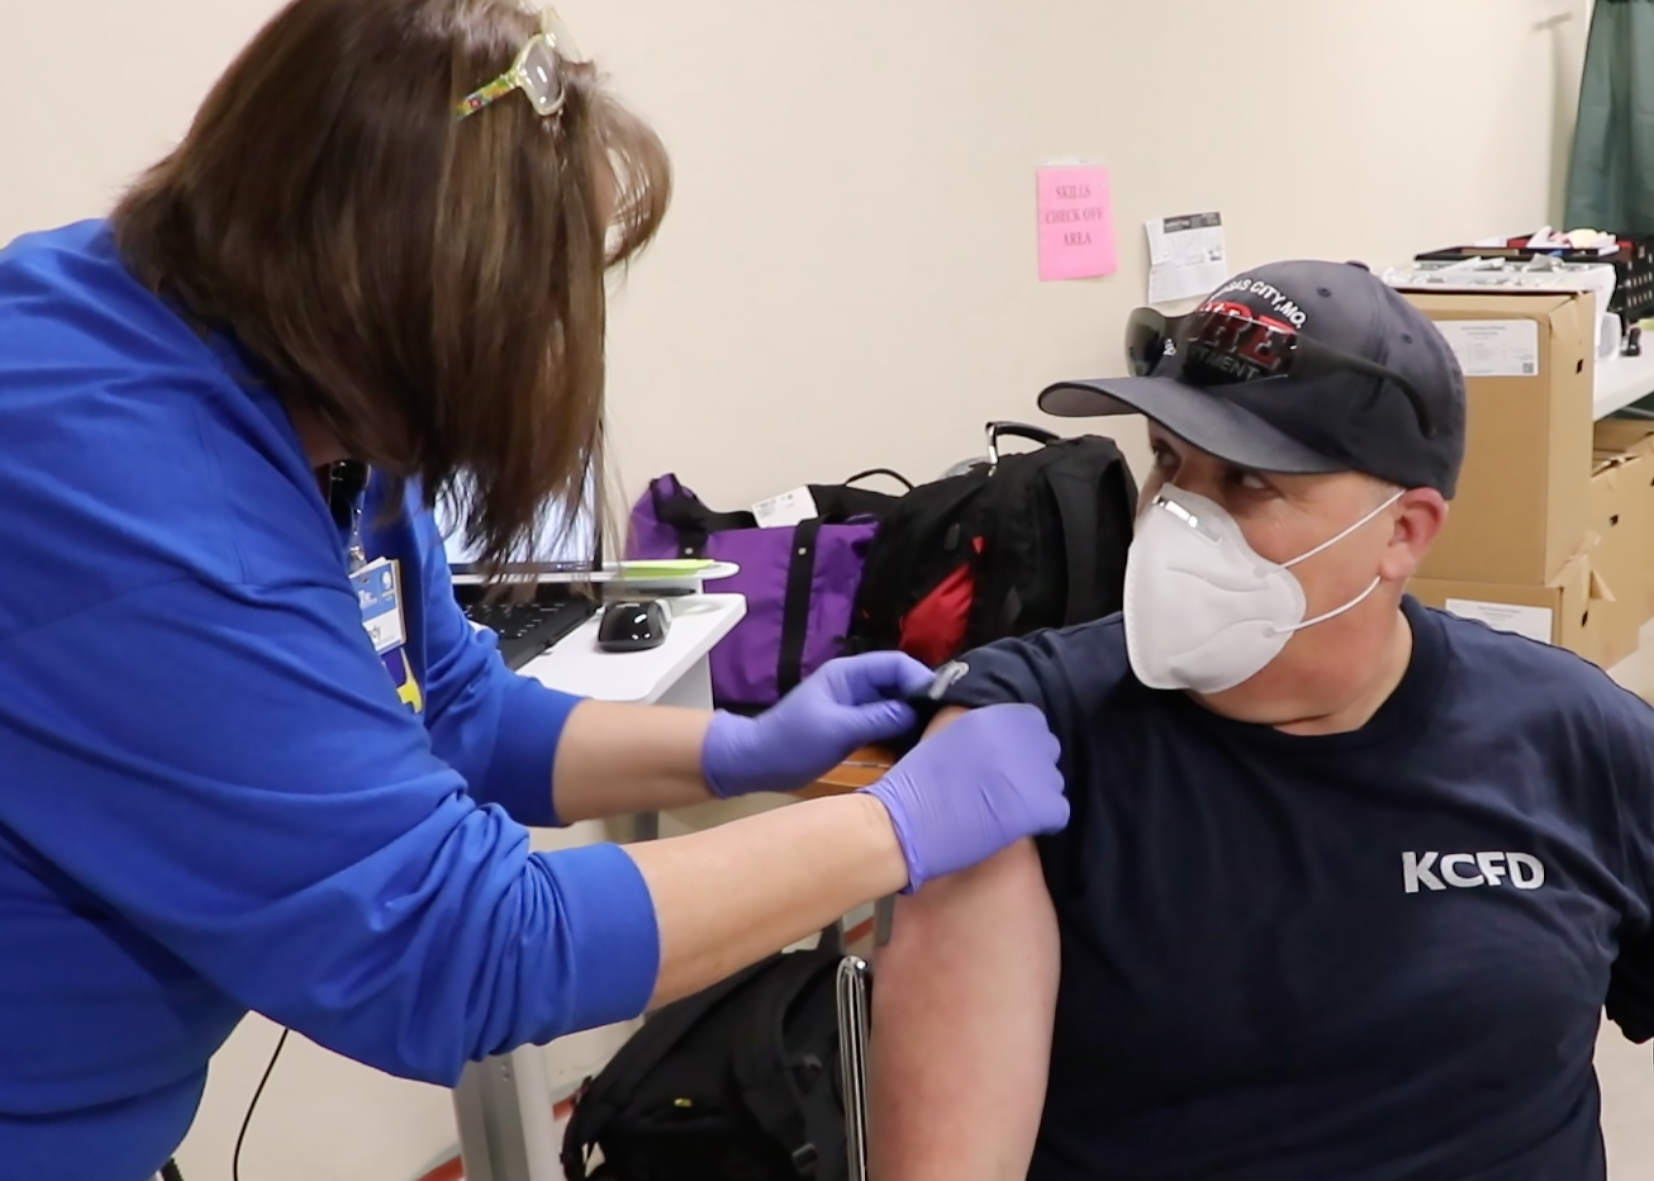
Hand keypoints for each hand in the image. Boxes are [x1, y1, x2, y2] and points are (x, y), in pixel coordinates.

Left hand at [701, 653, 934, 796]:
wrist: (758, 762)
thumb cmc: (791, 742)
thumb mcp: (837, 729)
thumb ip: (877, 718)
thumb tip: (916, 711)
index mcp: (848, 674)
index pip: (896, 664)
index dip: (921, 678)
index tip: (943, 700)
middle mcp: (855, 684)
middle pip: (899, 681)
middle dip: (921, 696)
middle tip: (946, 720)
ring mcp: (855, 705)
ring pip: (895, 702)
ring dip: (913, 714)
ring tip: (936, 732)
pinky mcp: (854, 725)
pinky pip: (885, 721)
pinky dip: (901, 729)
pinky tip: (916, 744)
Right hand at [861, 705, 1067, 892]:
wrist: (906, 821)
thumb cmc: (913, 783)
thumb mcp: (945, 736)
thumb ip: (975, 731)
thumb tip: (993, 740)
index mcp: (995, 715)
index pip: (1033, 723)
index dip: (1021, 745)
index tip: (1005, 762)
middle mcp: (1019, 736)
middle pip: (1047, 751)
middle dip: (1031, 769)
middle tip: (1006, 790)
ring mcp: (1033, 771)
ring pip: (1054, 782)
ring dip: (1036, 796)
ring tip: (1007, 811)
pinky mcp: (1040, 806)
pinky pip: (1058, 812)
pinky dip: (1043, 822)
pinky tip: (1017, 828)